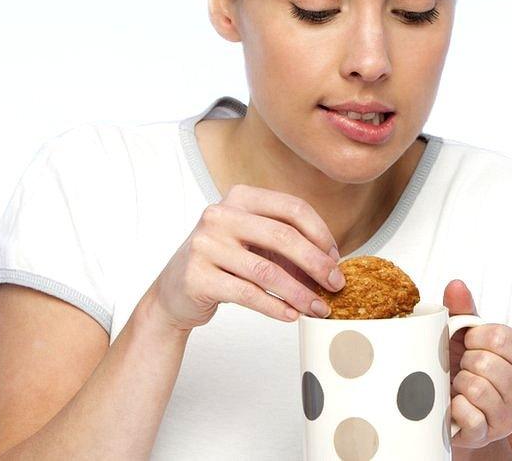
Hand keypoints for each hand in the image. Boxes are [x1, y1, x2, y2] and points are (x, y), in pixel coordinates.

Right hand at [145, 184, 345, 330]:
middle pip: (283, 236)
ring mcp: (205, 245)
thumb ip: (288, 247)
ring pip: (267, 271)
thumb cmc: (223, 264)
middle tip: (337, 285)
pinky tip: (291, 315)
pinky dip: (275, 306)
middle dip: (317, 264)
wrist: (174, 293)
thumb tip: (331, 265)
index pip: (292, 207)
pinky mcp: (197, 276)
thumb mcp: (254, 244)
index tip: (336, 258)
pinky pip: (248, 294)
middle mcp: (219, 215)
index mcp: (239, 197)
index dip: (321, 233)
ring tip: (318, 308)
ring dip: (300, 293)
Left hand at [444, 280, 511, 448]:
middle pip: (487, 363)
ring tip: (460, 385)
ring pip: (477, 388)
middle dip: (465, 361)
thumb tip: (456, 285)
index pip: (501, 337)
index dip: (475, 336)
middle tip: (464, 367)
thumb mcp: (467, 337)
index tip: (469, 342)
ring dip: (458, 383)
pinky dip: (454, 407)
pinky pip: (468, 416)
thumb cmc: (465, 367)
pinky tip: (455, 405)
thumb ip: (464, 310)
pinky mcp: (489, 436)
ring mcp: (511, 419)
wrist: (455, 411)